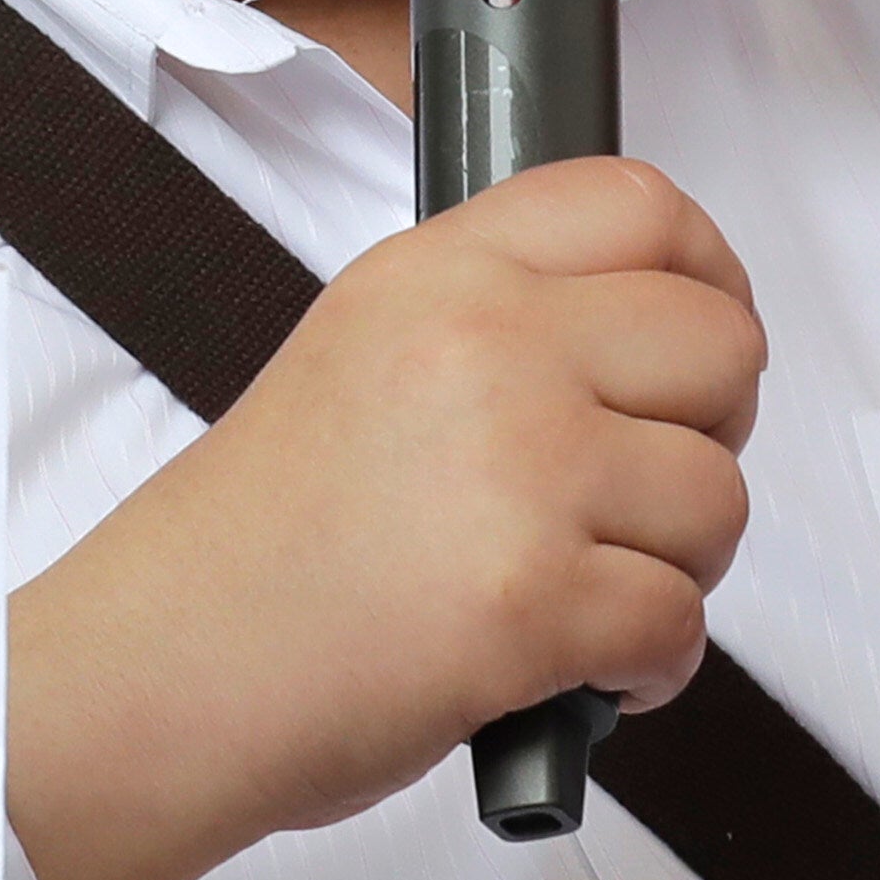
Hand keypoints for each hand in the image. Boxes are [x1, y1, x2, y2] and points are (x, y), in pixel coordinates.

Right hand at [8, 154, 764, 879]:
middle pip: (721, 345)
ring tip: (576, 590)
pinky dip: (646, 668)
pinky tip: (570, 668)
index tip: (691, 346)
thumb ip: (494, 323)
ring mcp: (519, 471)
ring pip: (718, 499)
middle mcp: (487, 348)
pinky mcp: (536, 601)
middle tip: (630, 493)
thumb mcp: (357, 355)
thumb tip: (643, 347)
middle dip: (706, 436)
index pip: (641, 205)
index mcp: (439, 276)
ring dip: (673, 567)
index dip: (705, 278)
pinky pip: (683, 626)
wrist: (157, 674)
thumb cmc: (248, 549)